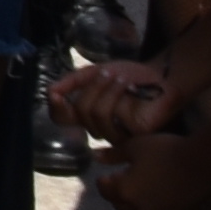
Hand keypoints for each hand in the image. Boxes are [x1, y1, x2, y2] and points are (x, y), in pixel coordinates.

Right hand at [54, 53, 176, 141]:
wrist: (160, 77)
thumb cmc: (129, 76)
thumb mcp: (95, 73)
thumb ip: (72, 81)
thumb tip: (50, 91)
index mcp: (88, 112)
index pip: (63, 118)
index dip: (56, 108)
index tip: (55, 94)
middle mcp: (99, 126)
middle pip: (79, 113)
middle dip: (91, 89)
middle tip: (107, 74)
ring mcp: (115, 133)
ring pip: (94, 115)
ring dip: (105, 91)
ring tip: (120, 79)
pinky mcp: (132, 136)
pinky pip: (112, 119)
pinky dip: (116, 97)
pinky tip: (129, 88)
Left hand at [91, 130, 210, 209]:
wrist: (202, 163)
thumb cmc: (165, 151)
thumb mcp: (134, 146)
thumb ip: (113, 154)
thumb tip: (95, 156)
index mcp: (125, 190)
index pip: (104, 190)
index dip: (102, 181)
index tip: (104, 174)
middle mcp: (139, 206)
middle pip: (118, 203)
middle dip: (115, 193)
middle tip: (118, 180)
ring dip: (131, 199)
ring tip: (136, 183)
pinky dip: (149, 202)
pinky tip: (154, 188)